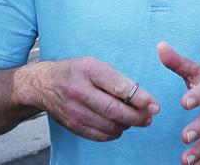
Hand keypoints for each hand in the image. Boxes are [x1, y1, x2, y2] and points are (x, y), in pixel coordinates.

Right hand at [14, 57, 159, 141]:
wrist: (45, 84)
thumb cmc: (76, 71)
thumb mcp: (96, 65)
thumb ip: (117, 79)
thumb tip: (143, 98)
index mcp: (89, 70)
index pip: (118, 87)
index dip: (140, 98)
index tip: (154, 104)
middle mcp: (80, 91)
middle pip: (115, 110)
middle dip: (137, 116)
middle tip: (150, 116)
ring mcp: (75, 110)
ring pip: (110, 125)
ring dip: (128, 125)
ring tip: (136, 120)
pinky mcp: (73, 125)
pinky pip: (100, 135)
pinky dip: (114, 133)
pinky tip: (120, 125)